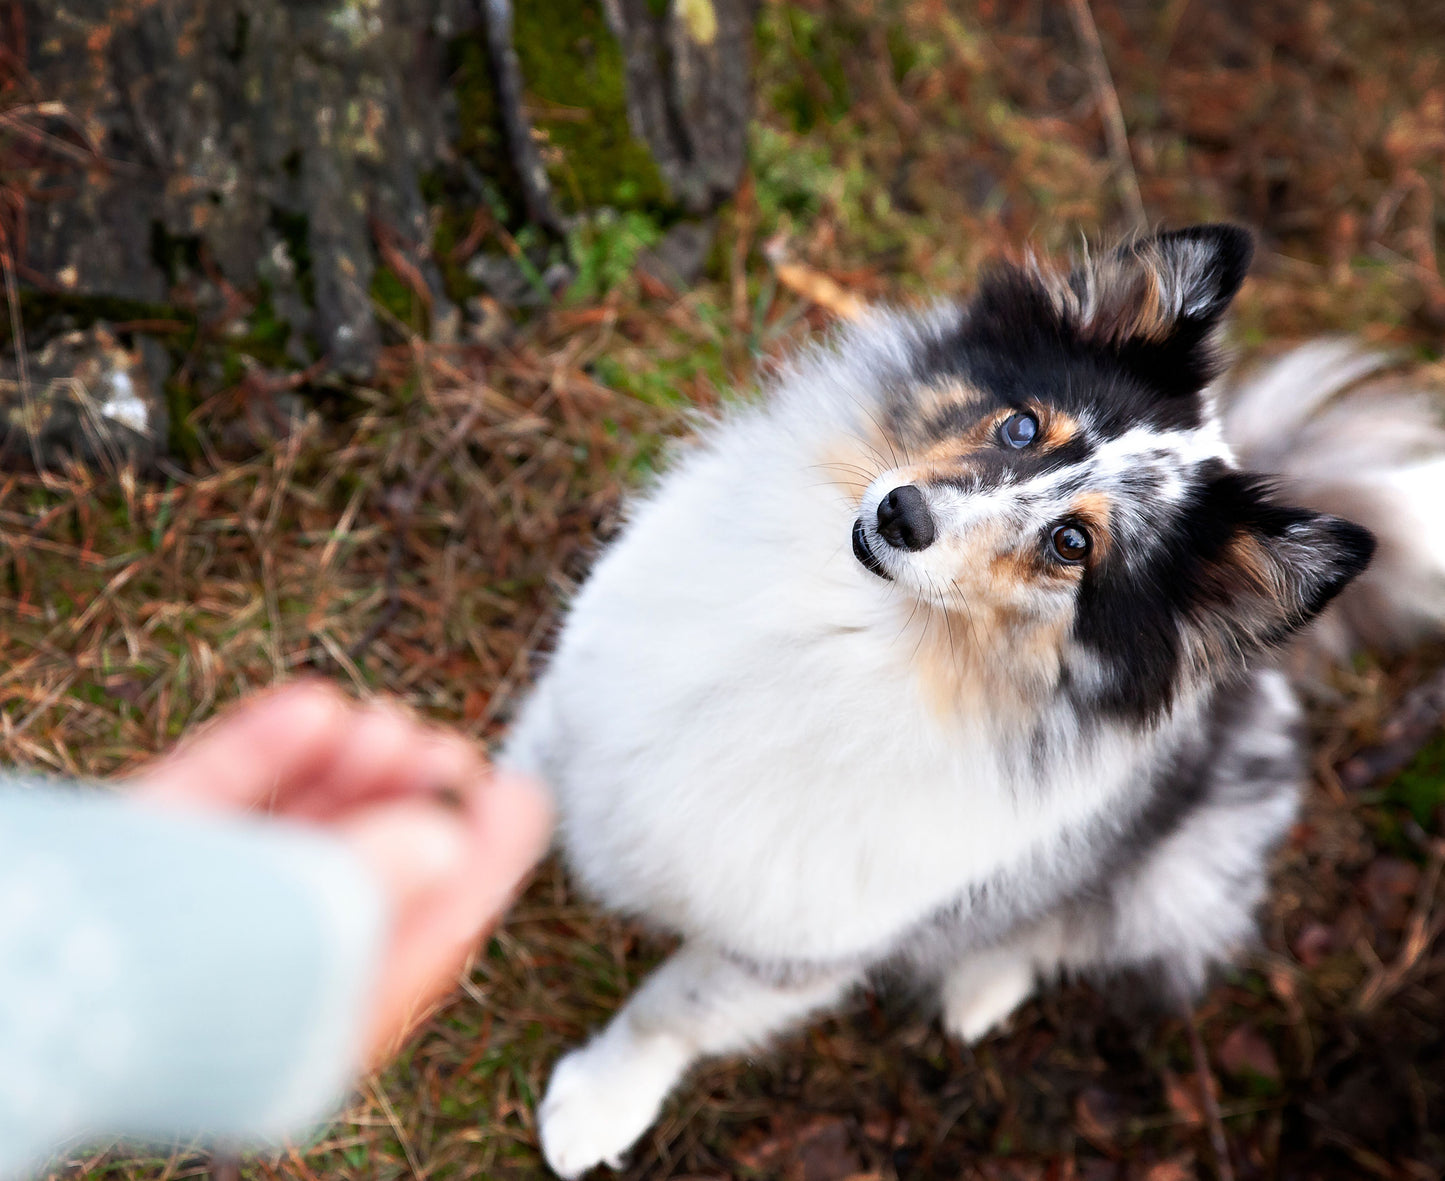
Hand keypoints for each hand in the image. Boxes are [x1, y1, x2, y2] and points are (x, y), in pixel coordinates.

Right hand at [133, 681, 552, 1065]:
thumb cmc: (152, 973)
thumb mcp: (298, 928)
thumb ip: (382, 884)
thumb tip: (446, 842)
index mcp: (315, 1029)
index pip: (423, 942)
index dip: (482, 864)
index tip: (524, 794)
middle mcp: (259, 981)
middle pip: (356, 881)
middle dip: (404, 802)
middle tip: (436, 743)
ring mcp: (190, 921)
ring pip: (286, 836)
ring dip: (342, 768)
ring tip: (375, 720)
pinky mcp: (131, 865)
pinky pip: (212, 804)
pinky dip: (263, 754)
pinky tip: (311, 708)